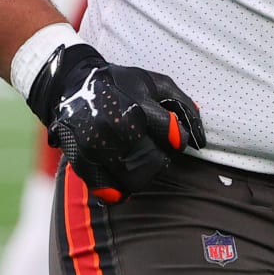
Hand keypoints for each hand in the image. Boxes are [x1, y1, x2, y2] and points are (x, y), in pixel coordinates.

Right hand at [26, 43, 204, 201]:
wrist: (72, 84)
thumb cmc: (122, 85)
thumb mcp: (155, 83)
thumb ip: (182, 105)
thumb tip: (200, 140)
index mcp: (139, 103)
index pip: (172, 135)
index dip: (177, 140)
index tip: (173, 139)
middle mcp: (116, 123)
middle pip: (154, 162)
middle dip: (159, 160)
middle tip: (154, 152)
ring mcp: (95, 142)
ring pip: (133, 179)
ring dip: (140, 176)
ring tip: (137, 163)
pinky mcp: (79, 156)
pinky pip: (104, 188)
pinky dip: (116, 191)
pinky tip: (121, 187)